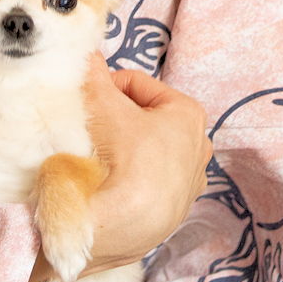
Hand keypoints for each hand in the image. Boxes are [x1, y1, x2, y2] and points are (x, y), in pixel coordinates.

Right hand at [34, 53, 212, 281]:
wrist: (113, 230)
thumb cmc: (119, 161)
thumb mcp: (101, 104)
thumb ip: (93, 73)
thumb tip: (84, 51)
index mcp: (190, 115)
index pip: (137, 85)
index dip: (107, 88)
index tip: (86, 99)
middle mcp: (198, 150)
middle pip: (143, 119)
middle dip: (115, 120)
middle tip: (86, 128)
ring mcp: (187, 186)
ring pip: (144, 154)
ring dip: (119, 152)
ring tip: (93, 159)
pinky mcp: (172, 216)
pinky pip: (143, 187)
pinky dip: (125, 183)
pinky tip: (105, 188)